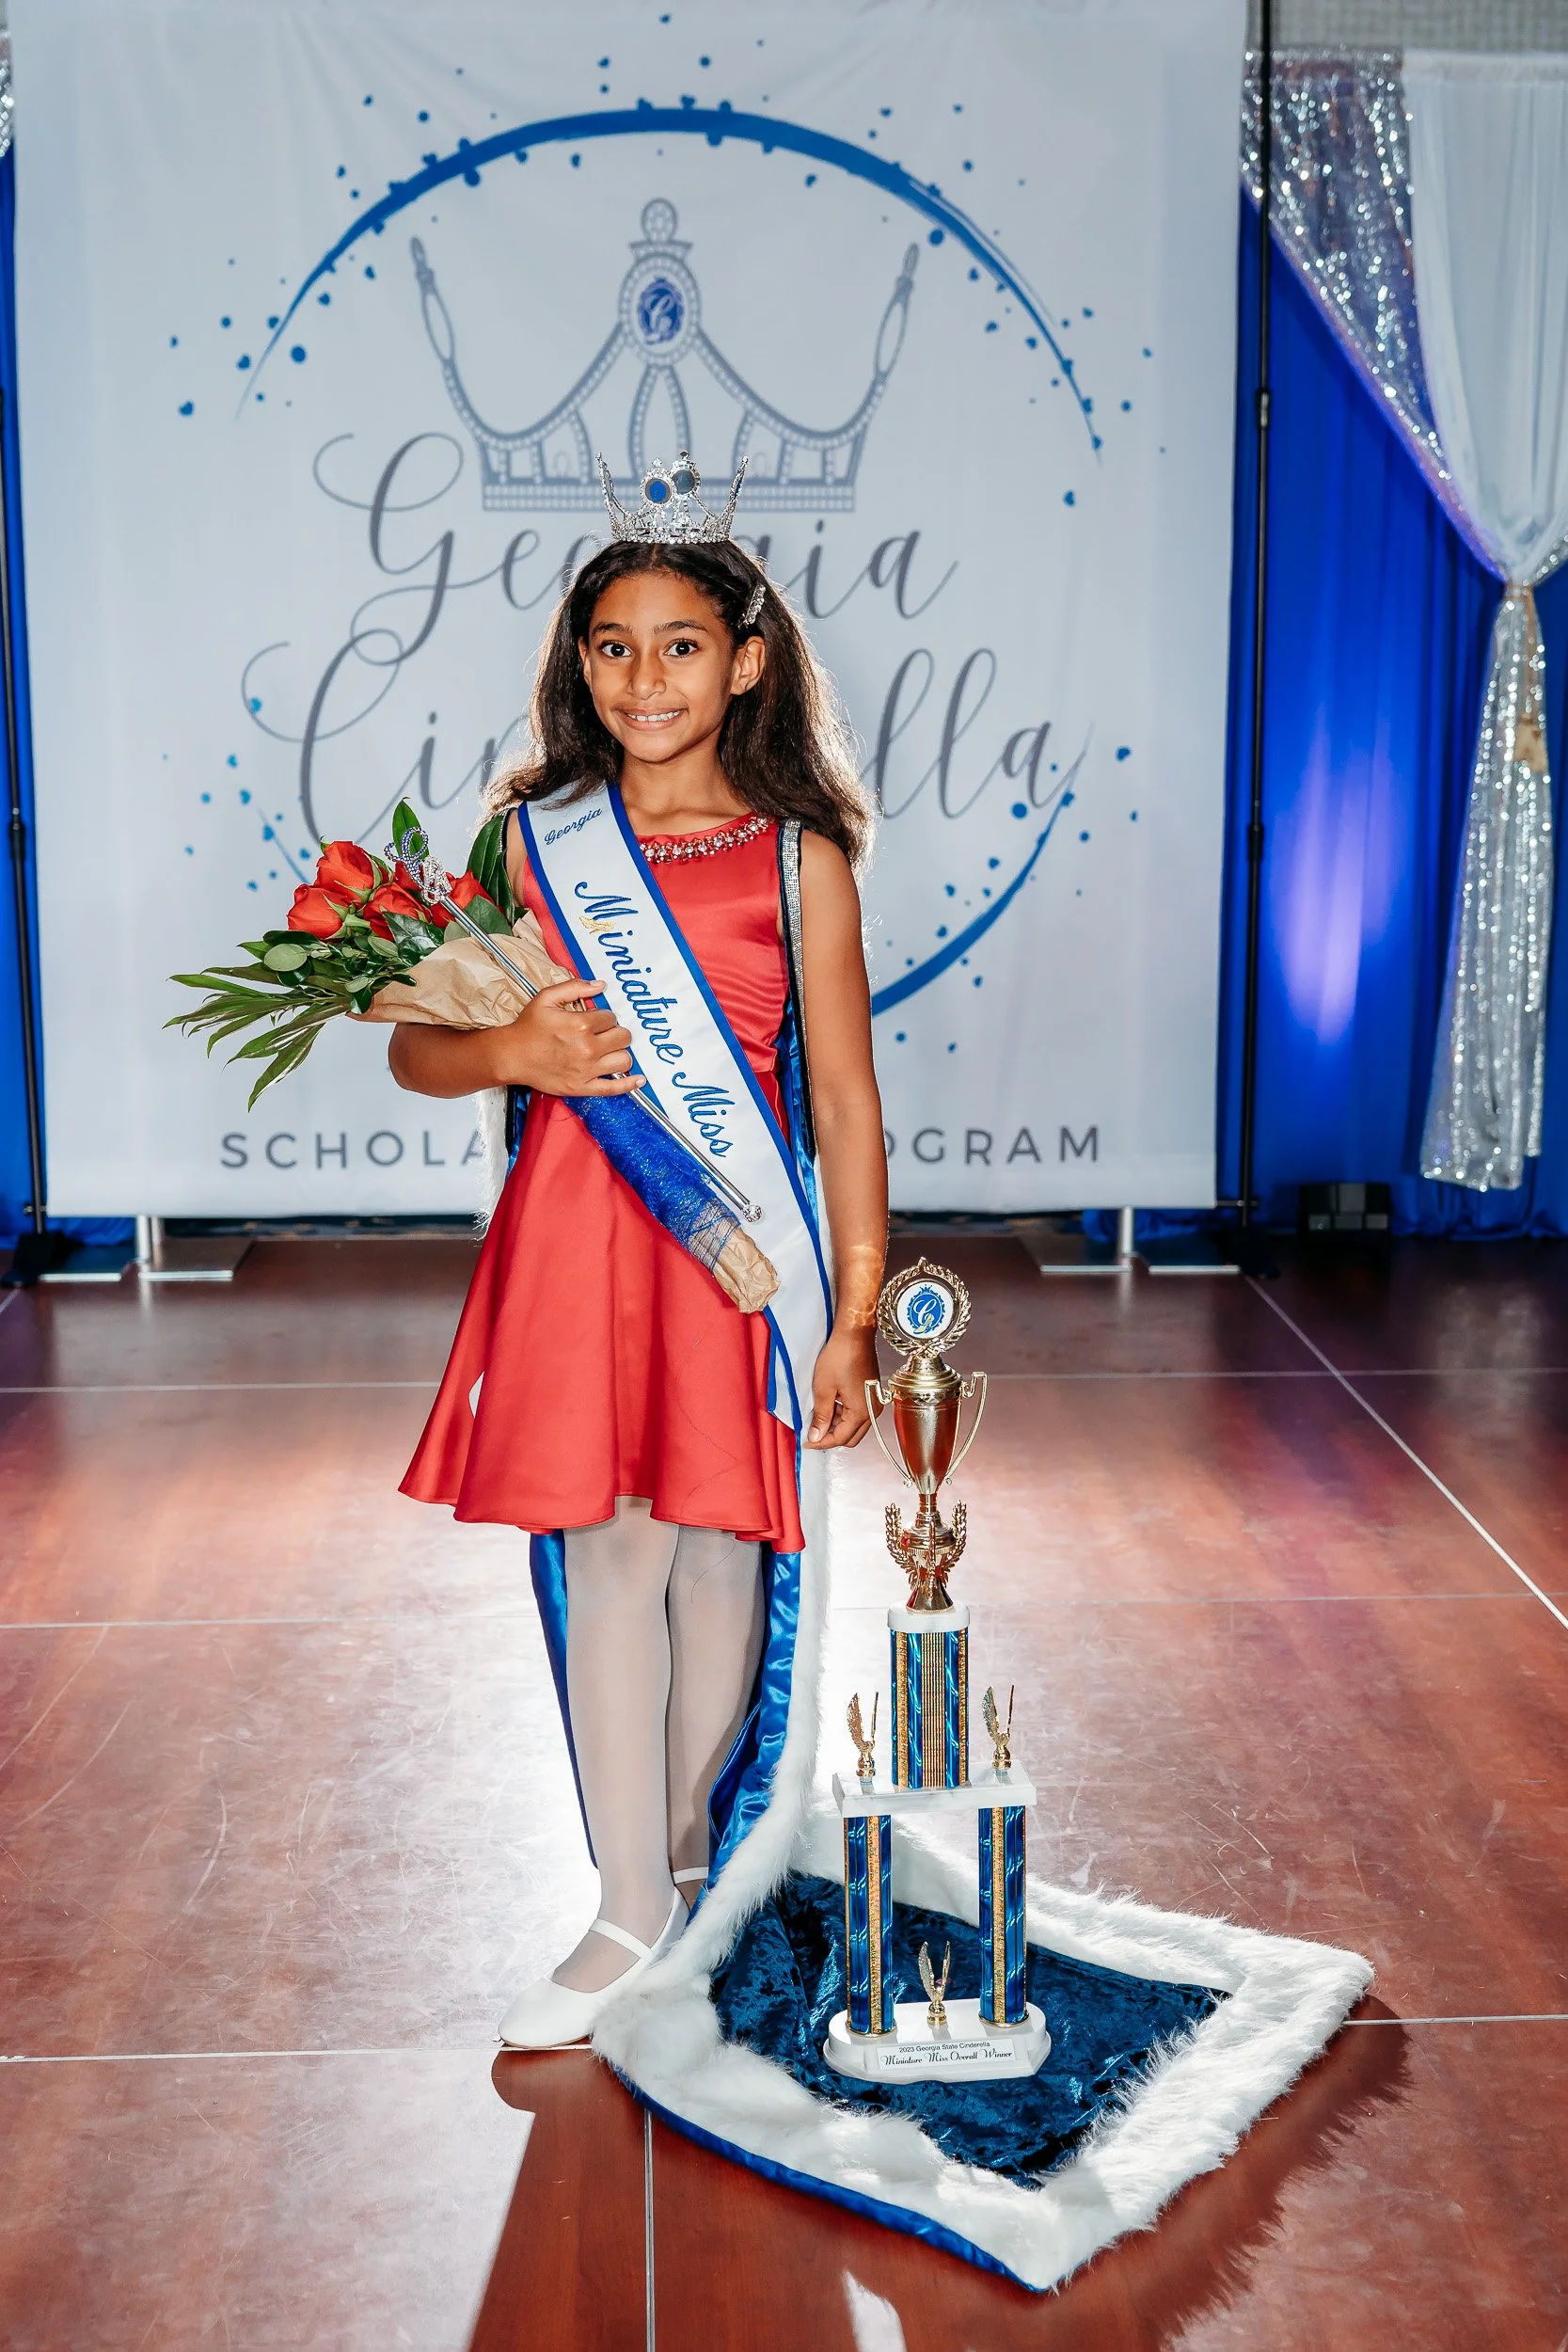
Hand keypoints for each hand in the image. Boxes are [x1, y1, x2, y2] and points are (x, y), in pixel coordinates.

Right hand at [484, 977, 644, 1096]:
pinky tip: (639, 1079)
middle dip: (616, 1032)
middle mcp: (587, 1048)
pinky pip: (614, 1088)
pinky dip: (629, 1084)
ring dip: (620, 1053)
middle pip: (623, 1037)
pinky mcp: (582, 1087)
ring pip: (624, 1060)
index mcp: (580, 1024)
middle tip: (603, 1034)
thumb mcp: (546, 998)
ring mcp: (587, 1070)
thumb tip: (601, 985)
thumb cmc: (528, 1027)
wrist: (512, 1056)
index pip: (611, 1017)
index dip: (605, 1017)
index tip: (595, 1020)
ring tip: (609, 1050)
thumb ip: (575, 987)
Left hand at [806, 1325, 879, 1448]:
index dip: (822, 1442)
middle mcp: (873, 1411)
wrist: (855, 1335)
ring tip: (819, 1414)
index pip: (841, 1438)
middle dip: (831, 1436)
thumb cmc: (840, 1357)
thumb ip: (821, 1416)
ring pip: (855, 1426)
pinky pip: (858, 1414)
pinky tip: (830, 1404)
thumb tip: (816, 1436)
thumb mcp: (824, 1388)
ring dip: (837, 1425)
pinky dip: (844, 1414)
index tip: (807, 1441)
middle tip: (812, 1431)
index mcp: (862, 1412)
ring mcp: (874, 1402)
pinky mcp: (872, 1394)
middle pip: (851, 1437)